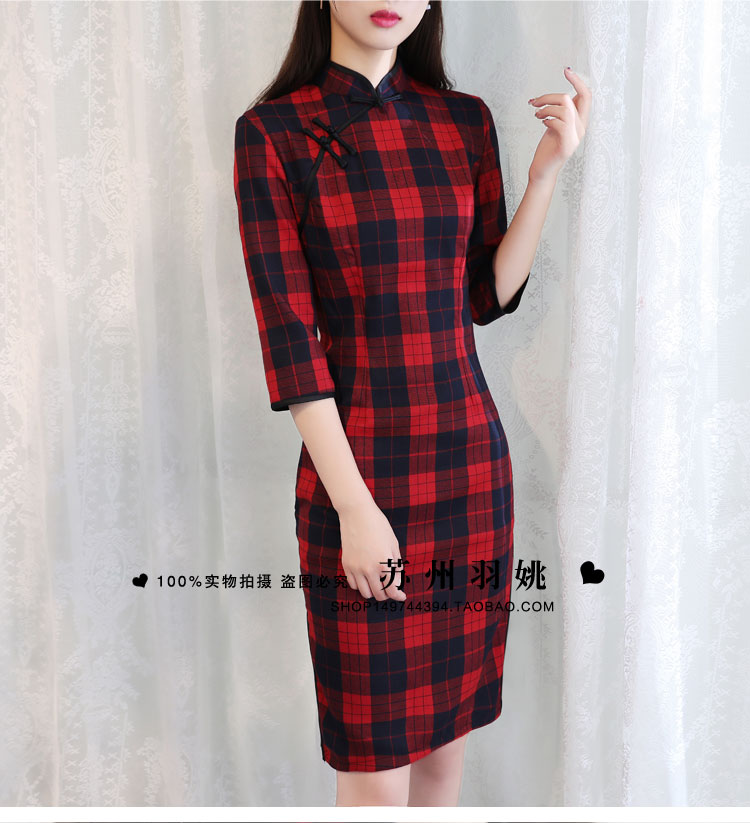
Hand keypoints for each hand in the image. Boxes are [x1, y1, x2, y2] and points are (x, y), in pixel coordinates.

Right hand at [338, 498, 407, 601]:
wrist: (357, 513)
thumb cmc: (378, 526)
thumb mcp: (393, 544)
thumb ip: (396, 565)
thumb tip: (397, 582)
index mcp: (384, 563)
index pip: (392, 590)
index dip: (398, 596)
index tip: (402, 597)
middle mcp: (368, 569)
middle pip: (378, 594)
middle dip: (386, 594)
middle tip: (390, 589)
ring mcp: (355, 568)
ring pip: (364, 593)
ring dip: (373, 591)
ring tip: (378, 583)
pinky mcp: (346, 564)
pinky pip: (353, 584)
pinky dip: (360, 585)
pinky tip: (366, 577)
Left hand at [528, 66, 590, 183]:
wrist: (542, 171)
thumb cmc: (547, 148)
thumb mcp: (555, 126)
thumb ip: (560, 112)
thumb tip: (558, 97)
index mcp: (580, 121)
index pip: (586, 95)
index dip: (578, 81)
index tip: (566, 70)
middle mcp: (581, 128)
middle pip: (571, 99)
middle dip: (551, 96)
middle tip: (534, 101)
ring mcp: (575, 137)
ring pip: (564, 109)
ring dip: (545, 108)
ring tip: (536, 115)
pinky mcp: (567, 145)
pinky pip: (559, 123)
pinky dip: (548, 119)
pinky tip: (542, 123)